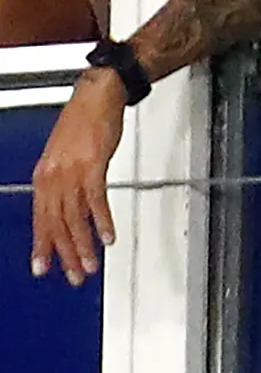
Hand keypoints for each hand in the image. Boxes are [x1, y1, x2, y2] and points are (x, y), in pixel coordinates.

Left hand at [30, 69, 126, 286]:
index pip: (41, 219)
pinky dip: (101, 221)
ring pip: (73, 217)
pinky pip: (95, 200)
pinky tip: (107, 237)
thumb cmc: (83, 123)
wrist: (95, 97)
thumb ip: (65, 182)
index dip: (42, 245)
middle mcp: (53, 177)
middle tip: (73, 275)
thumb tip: (69, 206)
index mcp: (44, 177)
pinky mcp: (92, 166)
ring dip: (83, 244)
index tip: (43, 267)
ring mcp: (72, 172)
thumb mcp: (65, 156)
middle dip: (64, 253)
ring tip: (90, 265)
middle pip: (56, 223)